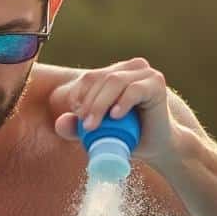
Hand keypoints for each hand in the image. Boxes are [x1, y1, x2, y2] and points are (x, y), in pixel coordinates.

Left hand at [50, 57, 173, 163]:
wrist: (157, 147)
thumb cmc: (127, 136)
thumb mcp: (98, 132)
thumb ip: (77, 127)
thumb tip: (59, 123)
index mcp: (116, 73)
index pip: (90, 78)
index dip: (78, 94)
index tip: (75, 115)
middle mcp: (130, 68)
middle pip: (100, 79)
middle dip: (88, 103)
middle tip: (85, 127)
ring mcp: (145, 73)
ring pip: (114, 82)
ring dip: (100, 104)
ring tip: (93, 126)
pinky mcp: (156, 83)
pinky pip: (135, 89)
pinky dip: (122, 102)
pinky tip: (115, 116)